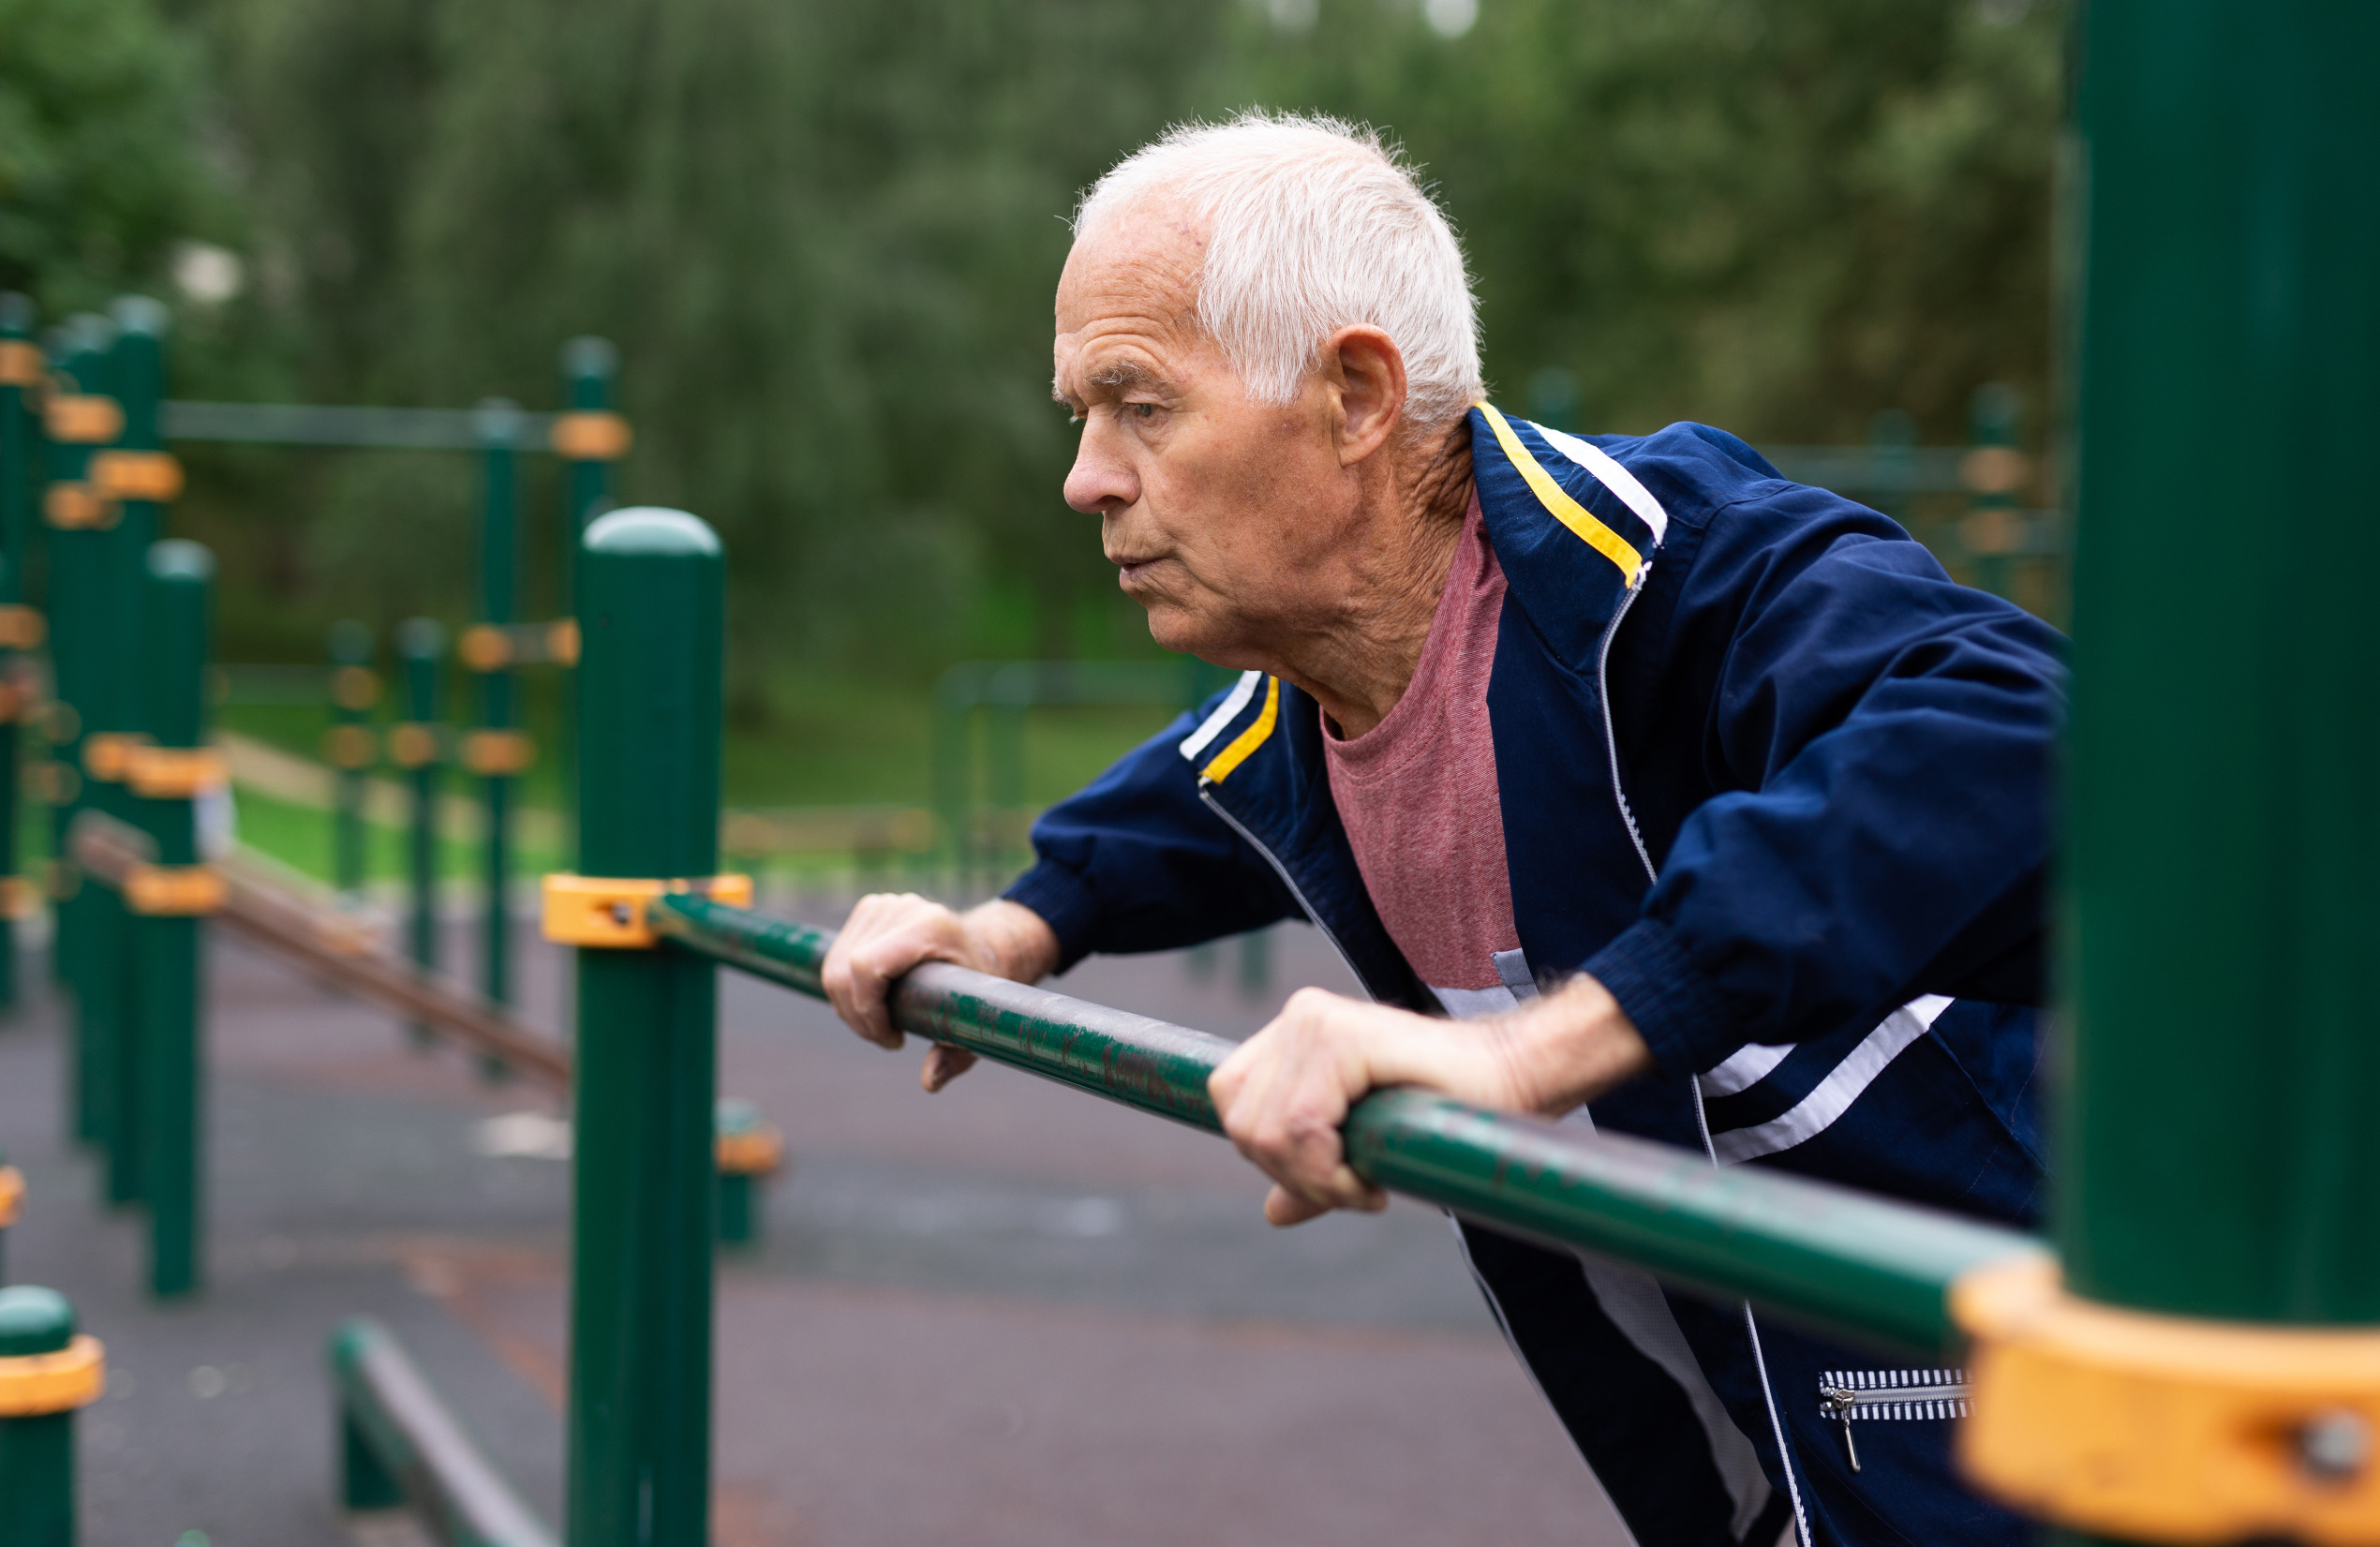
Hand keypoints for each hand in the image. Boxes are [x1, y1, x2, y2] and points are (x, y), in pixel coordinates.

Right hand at [820, 895, 1059, 1091]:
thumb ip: (955, 1055)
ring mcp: (882, 905)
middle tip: (887, 1038)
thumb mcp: (977, 1021)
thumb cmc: (982, 987)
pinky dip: (846, 990)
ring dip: (849, 1008)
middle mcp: (902, 909)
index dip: (866, 1010)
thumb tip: (929, 1082)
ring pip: (835, 968)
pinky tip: (874, 1004)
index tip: (893, 1039)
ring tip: (882, 1024)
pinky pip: (837, 959)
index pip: (866, 966)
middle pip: (843, 972)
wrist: (986, 945)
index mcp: (929, 927)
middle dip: (857, 1018)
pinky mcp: (870, 909)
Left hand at [1207, 975, 1651, 1226]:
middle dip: (1292, 1175)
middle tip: (1352, 1187)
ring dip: (1314, 1179)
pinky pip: (1303, 1126)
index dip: (1270, 1156)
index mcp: (1290, 1032)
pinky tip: (1372, 1181)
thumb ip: (1313, 1168)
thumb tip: (1272, 1213)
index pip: (1230, 1101)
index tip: (1329, 1180)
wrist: (1510, 1081)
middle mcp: (1296, 1016)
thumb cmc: (1441, 1113)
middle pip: (1242, 1122)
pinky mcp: (1345, 1038)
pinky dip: (1329, 1171)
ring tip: (1364, 1183)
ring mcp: (1316, 1020)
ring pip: (1266, 1130)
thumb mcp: (1364, 1145)